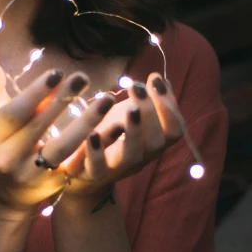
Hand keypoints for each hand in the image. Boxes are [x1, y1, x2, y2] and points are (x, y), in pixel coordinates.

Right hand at [0, 64, 122, 216]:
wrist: (2, 194)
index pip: (15, 113)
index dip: (36, 93)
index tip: (58, 72)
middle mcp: (8, 157)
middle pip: (39, 127)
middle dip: (63, 100)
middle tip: (83, 76)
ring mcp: (32, 174)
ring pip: (62, 147)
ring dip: (86, 123)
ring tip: (107, 100)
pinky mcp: (54, 183)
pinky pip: (77, 163)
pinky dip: (96, 146)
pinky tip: (116, 129)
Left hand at [52, 75, 184, 206]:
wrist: (78, 166)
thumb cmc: (107, 133)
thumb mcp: (125, 114)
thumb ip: (142, 101)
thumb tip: (158, 80)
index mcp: (151, 143)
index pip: (173, 130)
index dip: (169, 105)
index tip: (156, 78)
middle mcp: (140, 158)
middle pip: (156, 142)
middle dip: (150, 112)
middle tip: (137, 87)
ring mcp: (117, 168)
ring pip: (131, 156)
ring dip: (133, 131)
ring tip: (130, 108)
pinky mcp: (90, 173)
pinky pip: (97, 168)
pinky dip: (96, 151)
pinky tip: (92, 132)